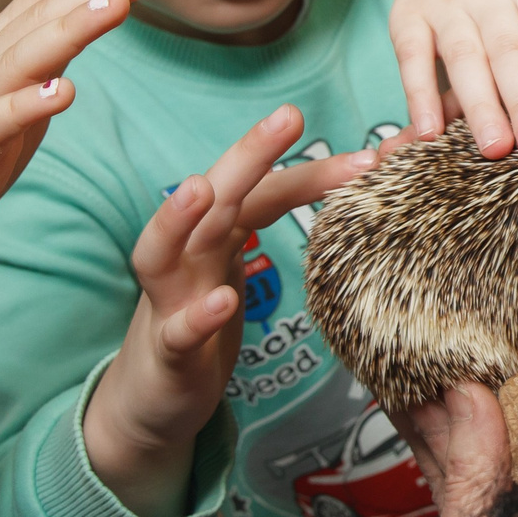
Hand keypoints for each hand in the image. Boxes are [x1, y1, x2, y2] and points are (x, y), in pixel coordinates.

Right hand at [84, 104, 375, 516]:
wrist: (149, 401)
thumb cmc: (200, 321)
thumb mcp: (234, 267)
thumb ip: (267, 226)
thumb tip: (346, 190)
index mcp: (211, 234)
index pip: (263, 191)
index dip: (309, 171)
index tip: (368, 155)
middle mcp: (185, 256)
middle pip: (215, 196)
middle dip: (246, 154)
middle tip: (289, 115)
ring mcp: (168, 302)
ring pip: (167, 250)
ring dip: (183, 217)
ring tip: (206, 189)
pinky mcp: (166, 353)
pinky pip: (178, 331)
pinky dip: (197, 315)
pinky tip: (220, 302)